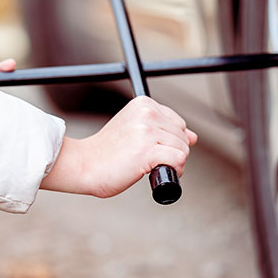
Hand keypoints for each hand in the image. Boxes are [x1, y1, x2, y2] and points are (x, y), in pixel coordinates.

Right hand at [41, 96, 197, 197]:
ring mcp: (147, 131)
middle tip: (148, 161)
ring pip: (183, 150)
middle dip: (172, 154)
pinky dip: (172, 172)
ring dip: (172, 164)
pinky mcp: (147, 151)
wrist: (84, 165)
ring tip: (148, 167)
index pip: (178, 124)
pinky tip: (153, 173)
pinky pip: (179, 161)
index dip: (169, 142)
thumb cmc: (108, 152)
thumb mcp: (138, 133)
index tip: (150, 149)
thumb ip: (165, 131)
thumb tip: (193, 137)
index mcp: (144, 104)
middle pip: (183, 137)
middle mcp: (147, 113)